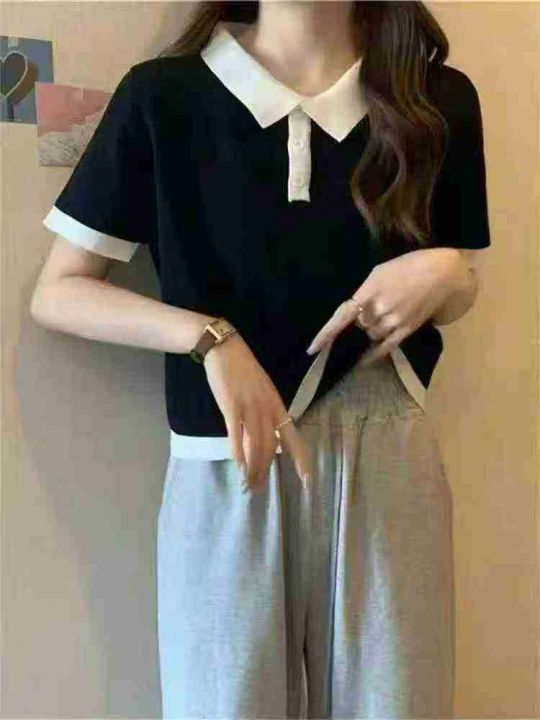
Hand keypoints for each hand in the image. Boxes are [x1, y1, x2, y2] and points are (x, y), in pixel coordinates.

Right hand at [203, 333, 311, 490]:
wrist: (226, 349)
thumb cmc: (243, 370)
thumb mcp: (263, 390)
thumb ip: (266, 412)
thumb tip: (268, 436)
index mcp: (276, 405)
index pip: (292, 436)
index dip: (300, 458)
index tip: (306, 479)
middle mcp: (267, 409)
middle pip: (270, 446)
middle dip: (265, 469)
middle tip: (259, 488)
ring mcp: (249, 407)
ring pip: (255, 444)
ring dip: (253, 466)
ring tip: (249, 483)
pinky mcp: (231, 406)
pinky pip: (236, 434)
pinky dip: (238, 452)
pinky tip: (238, 465)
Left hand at [305, 248, 465, 364]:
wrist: (442, 274)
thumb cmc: (407, 266)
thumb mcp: (379, 272)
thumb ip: (364, 293)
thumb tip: (355, 313)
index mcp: (369, 291)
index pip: (341, 317)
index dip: (325, 334)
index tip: (312, 349)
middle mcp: (379, 310)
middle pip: (359, 325)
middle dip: (361, 320)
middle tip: (373, 307)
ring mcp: (394, 322)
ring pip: (370, 335)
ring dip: (371, 330)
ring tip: (384, 315)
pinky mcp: (406, 331)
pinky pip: (384, 348)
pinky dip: (373, 355)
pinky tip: (364, 361)